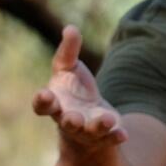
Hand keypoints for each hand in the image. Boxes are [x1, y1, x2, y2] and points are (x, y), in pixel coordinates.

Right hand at [32, 25, 126, 150]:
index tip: (44, 94)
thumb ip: (68, 51)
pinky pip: (110, 138)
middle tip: (72, 118)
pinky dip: (116, 136)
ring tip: (108, 119)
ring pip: (90, 131)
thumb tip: (70, 27)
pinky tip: (124, 134)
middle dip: (70, 121)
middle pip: (66, 122)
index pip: (42, 105)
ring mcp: (86, 130)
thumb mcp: (68, 69)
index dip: (42, 101)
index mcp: (55, 103)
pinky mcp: (104, 135)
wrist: (87, 119)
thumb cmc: (72, 91)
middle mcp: (67, 119)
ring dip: (98, 126)